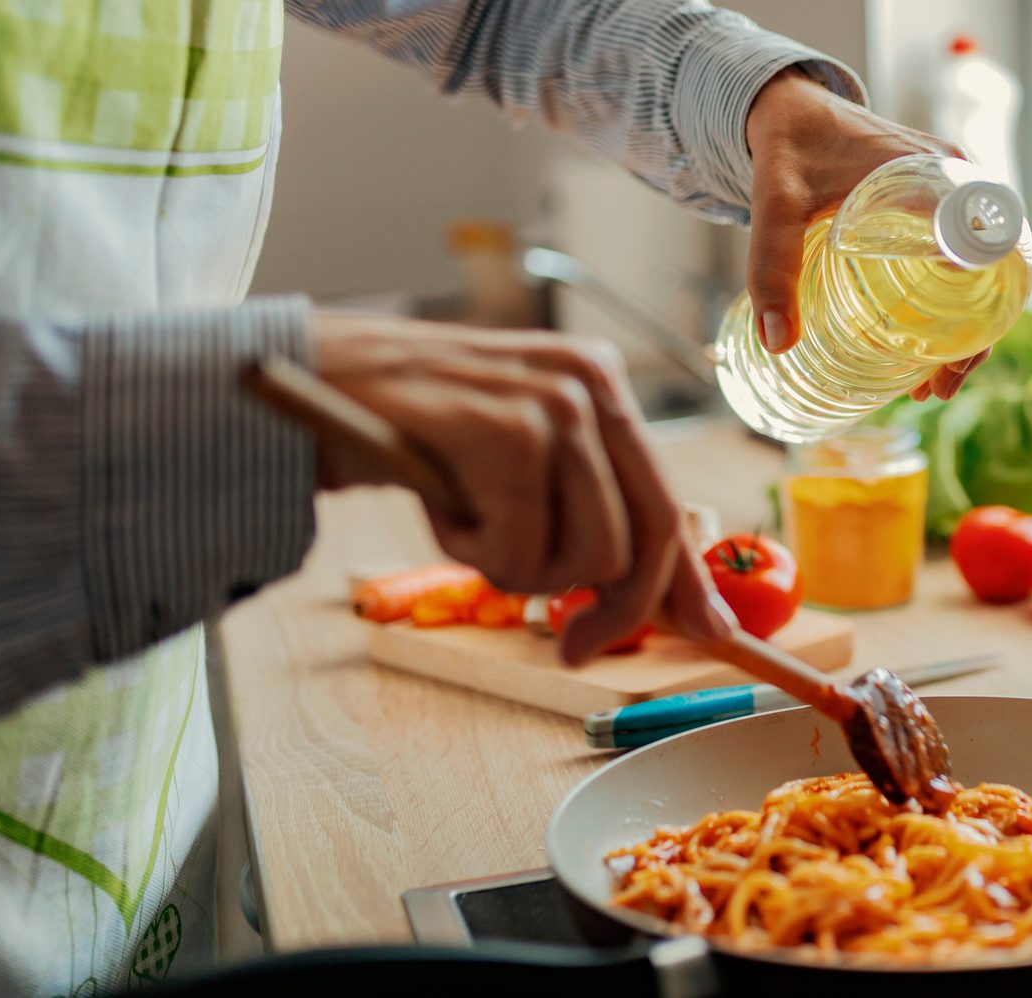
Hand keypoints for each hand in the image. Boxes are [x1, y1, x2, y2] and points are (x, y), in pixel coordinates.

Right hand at [307, 312, 730, 660]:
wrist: (318, 382)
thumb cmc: (422, 437)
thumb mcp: (521, 461)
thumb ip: (588, 510)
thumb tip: (660, 602)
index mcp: (605, 385)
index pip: (666, 501)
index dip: (688, 580)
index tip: (713, 635)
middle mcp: (591, 383)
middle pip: (642, 540)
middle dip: (611, 613)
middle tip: (569, 649)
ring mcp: (552, 402)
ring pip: (585, 557)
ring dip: (519, 571)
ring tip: (471, 524)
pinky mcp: (506, 431)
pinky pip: (519, 553)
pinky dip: (471, 554)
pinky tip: (441, 506)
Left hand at [743, 71, 990, 400]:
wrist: (791, 105)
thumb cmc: (788, 148)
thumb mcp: (774, 206)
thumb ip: (771, 266)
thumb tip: (778, 342)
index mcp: (929, 173)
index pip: (983, 240)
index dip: (984, 298)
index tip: (955, 352)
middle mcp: (954, 179)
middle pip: (992, 267)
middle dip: (976, 336)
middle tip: (939, 388)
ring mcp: (951, 191)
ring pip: (982, 268)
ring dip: (969, 327)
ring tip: (933, 384)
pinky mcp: (939, 201)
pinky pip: (965, 253)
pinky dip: (957, 301)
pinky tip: (927, 345)